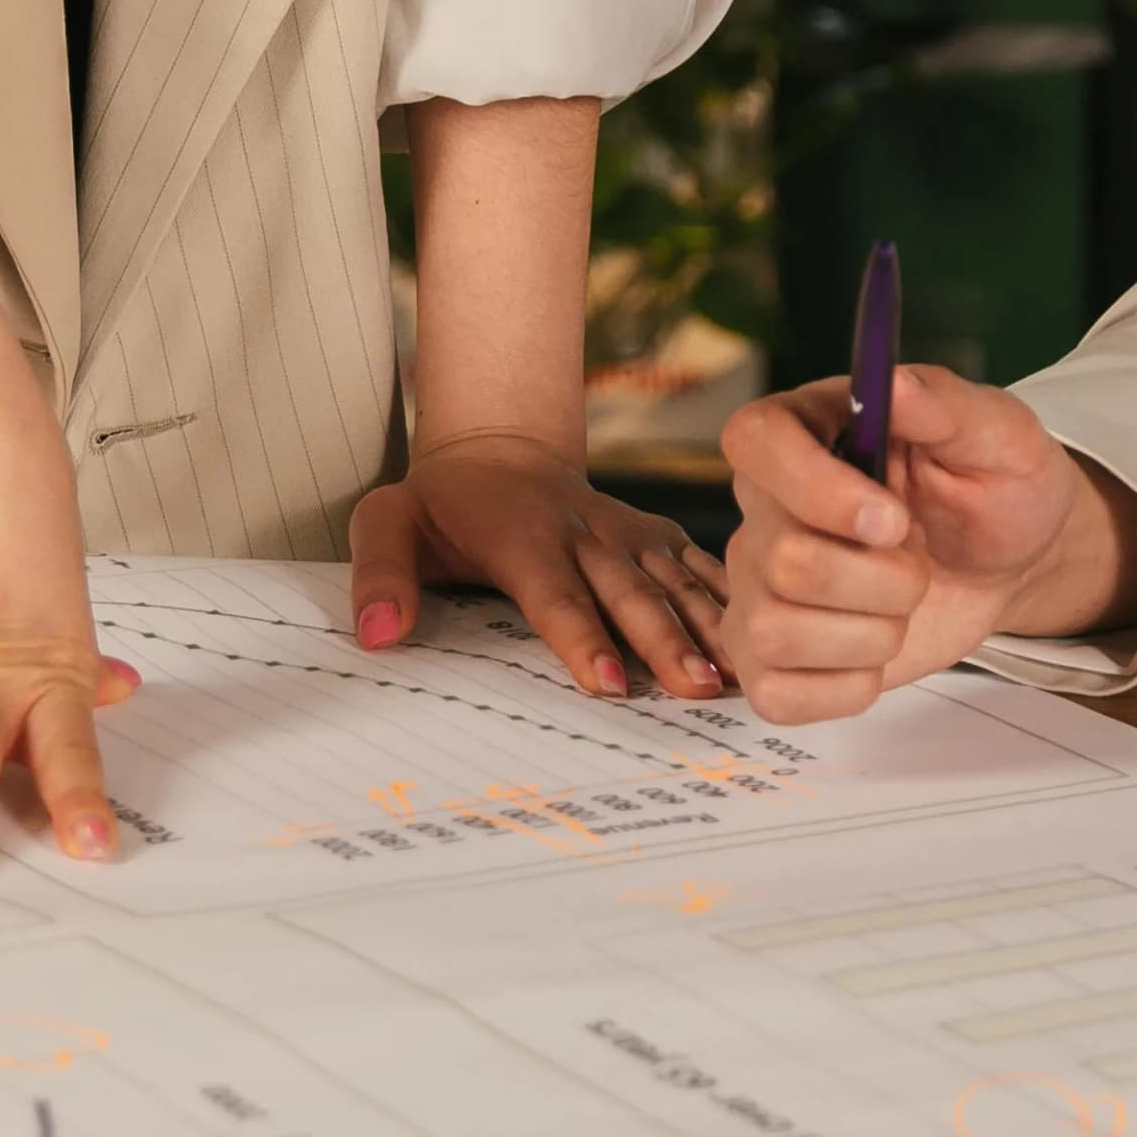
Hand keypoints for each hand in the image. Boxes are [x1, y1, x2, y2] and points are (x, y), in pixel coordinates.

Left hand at [347, 433, 731, 700]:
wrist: (498, 447)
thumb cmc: (442, 502)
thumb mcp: (389, 524)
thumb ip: (381, 576)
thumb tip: (378, 635)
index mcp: (524, 536)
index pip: (555, 595)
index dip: (582, 639)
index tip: (609, 685)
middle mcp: (585, 533)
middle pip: (628, 593)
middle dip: (663, 641)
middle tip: (694, 689)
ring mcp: (626, 532)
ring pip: (673, 579)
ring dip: (707, 626)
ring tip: (738, 673)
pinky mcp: (652, 534)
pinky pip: (697, 564)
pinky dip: (728, 596)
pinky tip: (759, 631)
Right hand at [718, 363, 1136, 725]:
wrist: (1007, 562)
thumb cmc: (995, 487)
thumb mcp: (999, 434)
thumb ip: (948, 406)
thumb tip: (895, 383)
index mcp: (803, 430)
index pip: (753, 442)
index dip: (815, 488)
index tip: (893, 520)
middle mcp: (764, 507)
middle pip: (784, 560)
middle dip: (884, 579)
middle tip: (919, 560)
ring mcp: (757, 586)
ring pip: (778, 630)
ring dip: (873, 632)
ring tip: (902, 603)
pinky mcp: (770, 658)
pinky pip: (777, 694)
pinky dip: (847, 685)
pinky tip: (876, 650)